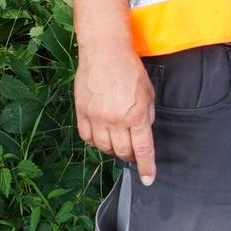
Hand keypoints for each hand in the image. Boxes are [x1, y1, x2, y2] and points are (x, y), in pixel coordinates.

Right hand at [75, 49, 156, 184]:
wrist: (104, 51)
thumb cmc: (129, 69)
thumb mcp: (148, 92)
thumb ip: (147, 114)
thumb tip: (143, 132)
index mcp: (136, 115)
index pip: (143, 149)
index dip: (147, 167)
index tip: (148, 179)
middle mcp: (115, 120)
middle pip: (123, 152)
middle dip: (130, 157)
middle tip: (132, 153)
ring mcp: (96, 117)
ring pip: (103, 147)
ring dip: (112, 149)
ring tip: (116, 142)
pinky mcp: (82, 112)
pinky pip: (87, 137)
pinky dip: (95, 141)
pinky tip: (100, 136)